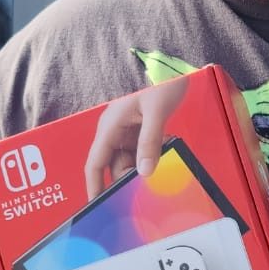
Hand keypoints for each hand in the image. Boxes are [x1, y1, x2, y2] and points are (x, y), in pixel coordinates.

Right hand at [84, 78, 189, 198]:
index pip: (95, 163)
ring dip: (143, 166)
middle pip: (113, 165)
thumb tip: (145, 172)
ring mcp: (127, 130)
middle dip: (127, 178)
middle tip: (144, 191)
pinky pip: (141, 151)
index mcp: (110, 125)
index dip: (94, 186)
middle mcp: (114, 130)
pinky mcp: (139, 129)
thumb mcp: (156, 112)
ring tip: (160, 166)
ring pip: (129, 160)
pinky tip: (165, 151)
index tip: (96, 205)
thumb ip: (150, 142)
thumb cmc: (162, 81)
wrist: (175, 64)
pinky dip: (151, 156)